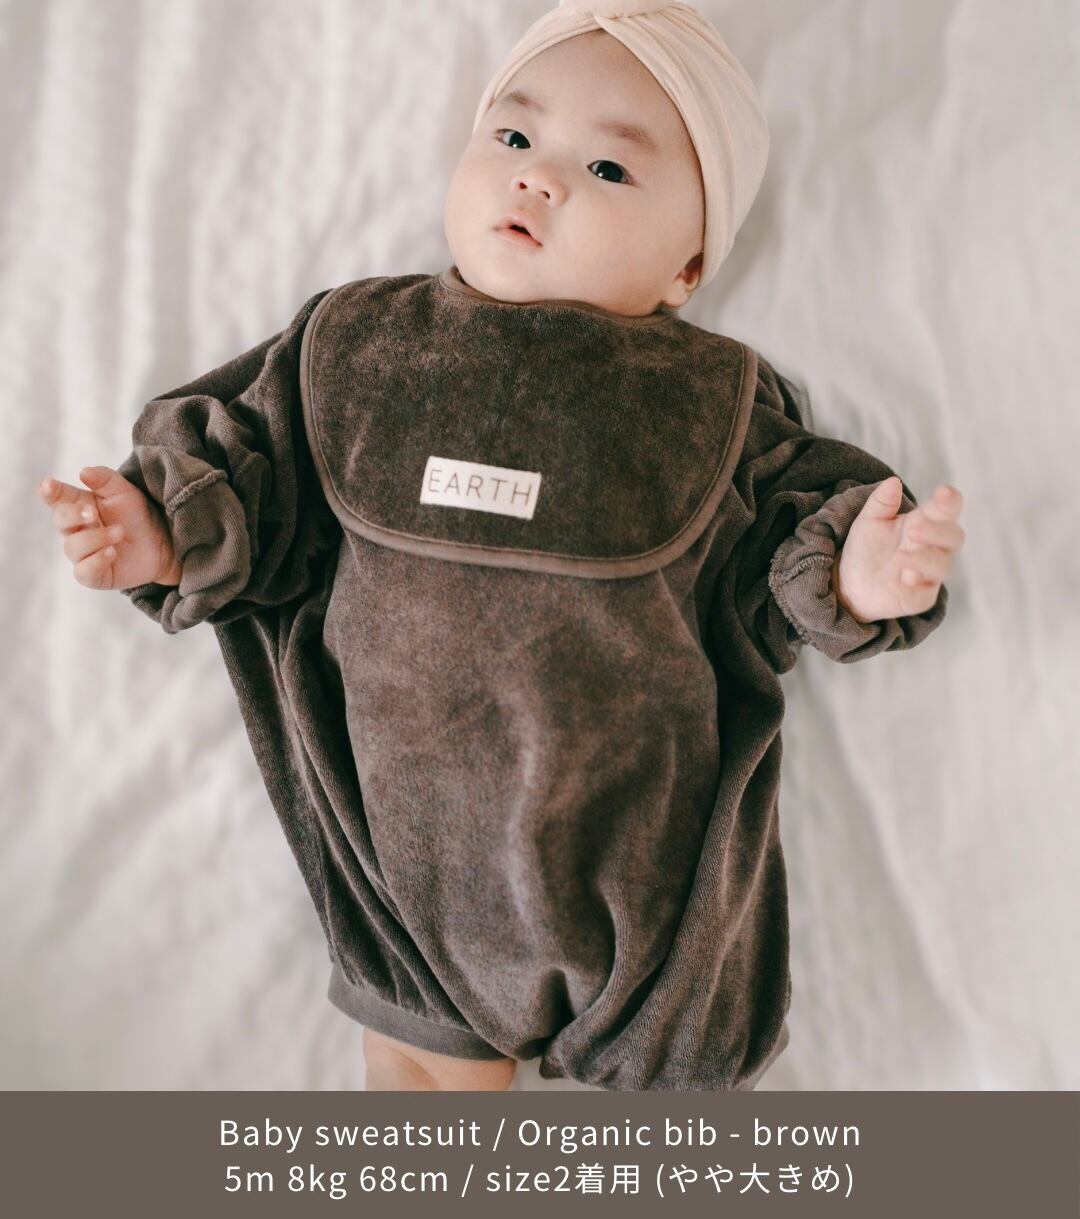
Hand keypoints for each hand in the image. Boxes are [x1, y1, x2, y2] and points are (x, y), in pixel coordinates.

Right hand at [37, 465, 181, 590]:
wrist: (163, 544)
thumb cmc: (138, 515)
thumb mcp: (126, 492)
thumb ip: (106, 480)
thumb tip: (84, 472)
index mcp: (78, 505)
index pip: (57, 498)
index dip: (49, 492)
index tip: (48, 485)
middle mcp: (76, 530)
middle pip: (60, 521)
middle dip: (73, 515)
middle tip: (91, 513)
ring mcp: (83, 554)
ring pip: (73, 547)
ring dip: (96, 538)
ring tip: (120, 532)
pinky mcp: (94, 574)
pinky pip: (83, 572)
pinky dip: (96, 561)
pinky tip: (111, 553)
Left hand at [833, 477, 964, 622]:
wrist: (850, 583)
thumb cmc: (867, 549)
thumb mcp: (868, 522)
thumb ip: (881, 503)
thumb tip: (893, 482)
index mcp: (925, 523)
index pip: (948, 510)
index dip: (951, 501)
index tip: (943, 493)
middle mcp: (933, 548)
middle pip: (955, 536)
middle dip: (938, 531)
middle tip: (913, 529)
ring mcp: (929, 574)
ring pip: (944, 566)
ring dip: (926, 559)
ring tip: (900, 556)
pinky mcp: (921, 597)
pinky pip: (926, 594)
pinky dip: (917, 586)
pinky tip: (903, 580)